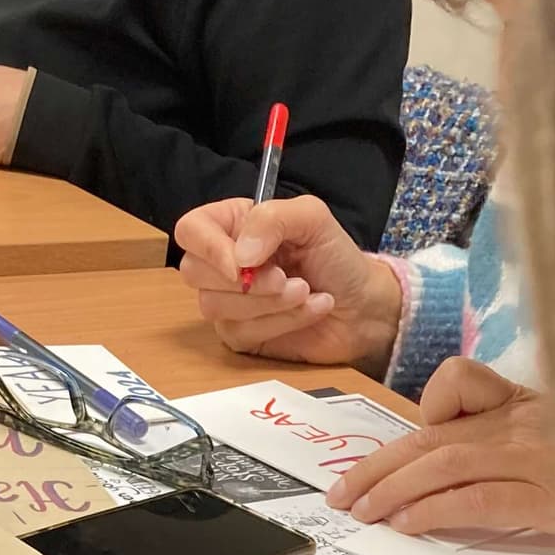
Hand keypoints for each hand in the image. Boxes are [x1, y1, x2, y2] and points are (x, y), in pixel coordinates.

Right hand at [174, 195, 402, 370]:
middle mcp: (224, 263)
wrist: (363, 306)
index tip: (241, 264)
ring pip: (214, 307)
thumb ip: (273, 219)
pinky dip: (281, 322)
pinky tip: (308, 311)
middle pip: (194, 272)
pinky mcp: (240, 335)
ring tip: (306, 292)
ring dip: (269, 303)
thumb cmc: (337, 258)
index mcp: (234, 226)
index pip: (191, 231)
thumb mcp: (313, 218)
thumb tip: (240, 257)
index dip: (208, 248)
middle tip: (288, 278)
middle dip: (247, 281)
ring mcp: (228, 302)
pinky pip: (240, 333)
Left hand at [327, 358, 554, 540]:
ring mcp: (536, 457)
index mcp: (530, 404)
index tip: (398, 452)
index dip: (421, 413)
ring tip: (362, 514)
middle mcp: (526, 423)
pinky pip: (475, 499)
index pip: (458, 384)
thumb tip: (463, 463)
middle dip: (377, 465)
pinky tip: (407, 525)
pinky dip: (434, 511)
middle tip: (341, 494)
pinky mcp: (547, 499)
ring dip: (391, 490)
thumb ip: (524, 434)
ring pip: (442, 463)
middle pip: (431, 433)